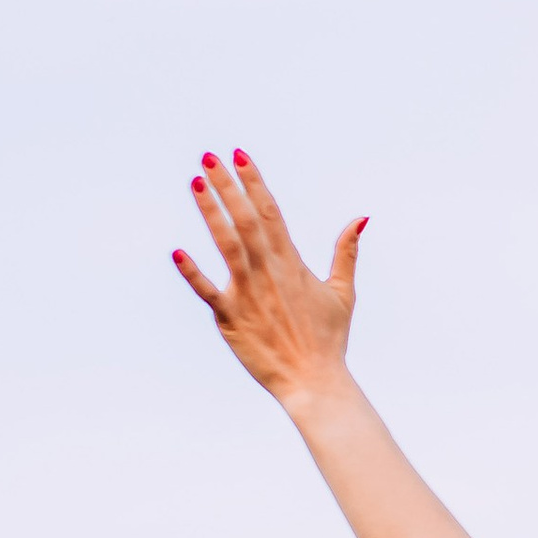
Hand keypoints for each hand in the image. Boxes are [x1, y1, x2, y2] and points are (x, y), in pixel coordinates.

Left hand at [173, 149, 365, 404]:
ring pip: (227, 244)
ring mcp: (248, 294)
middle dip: (227, 186)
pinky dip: (192, 273)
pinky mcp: (231, 319)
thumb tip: (361, 218)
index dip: (254, 182)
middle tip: (209, 157)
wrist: (315, 381)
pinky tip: (177, 251)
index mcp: (292, 263)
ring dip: (211, 212)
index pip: (270, 212)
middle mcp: (269, 272)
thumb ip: (346, 252)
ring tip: (196, 183)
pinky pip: (208, 292)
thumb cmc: (329, 339)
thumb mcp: (343, 292)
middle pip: (245, 219)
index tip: (240, 155)